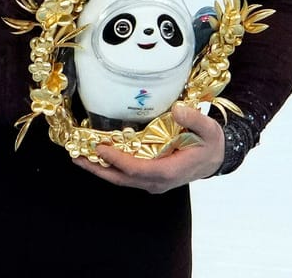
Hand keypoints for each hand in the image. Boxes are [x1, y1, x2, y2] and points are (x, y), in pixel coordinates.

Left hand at [73, 104, 225, 193]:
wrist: (215, 159)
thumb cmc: (210, 144)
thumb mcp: (209, 130)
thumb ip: (195, 119)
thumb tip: (177, 109)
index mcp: (170, 171)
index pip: (138, 170)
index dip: (118, 160)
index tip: (100, 147)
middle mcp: (158, 181)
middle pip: (122, 179)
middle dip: (98, 169)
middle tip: (76, 156)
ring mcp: (152, 182)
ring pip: (121, 179)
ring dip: (99, 169)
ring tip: (78, 156)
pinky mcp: (149, 177)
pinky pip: (125, 175)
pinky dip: (109, 167)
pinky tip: (95, 156)